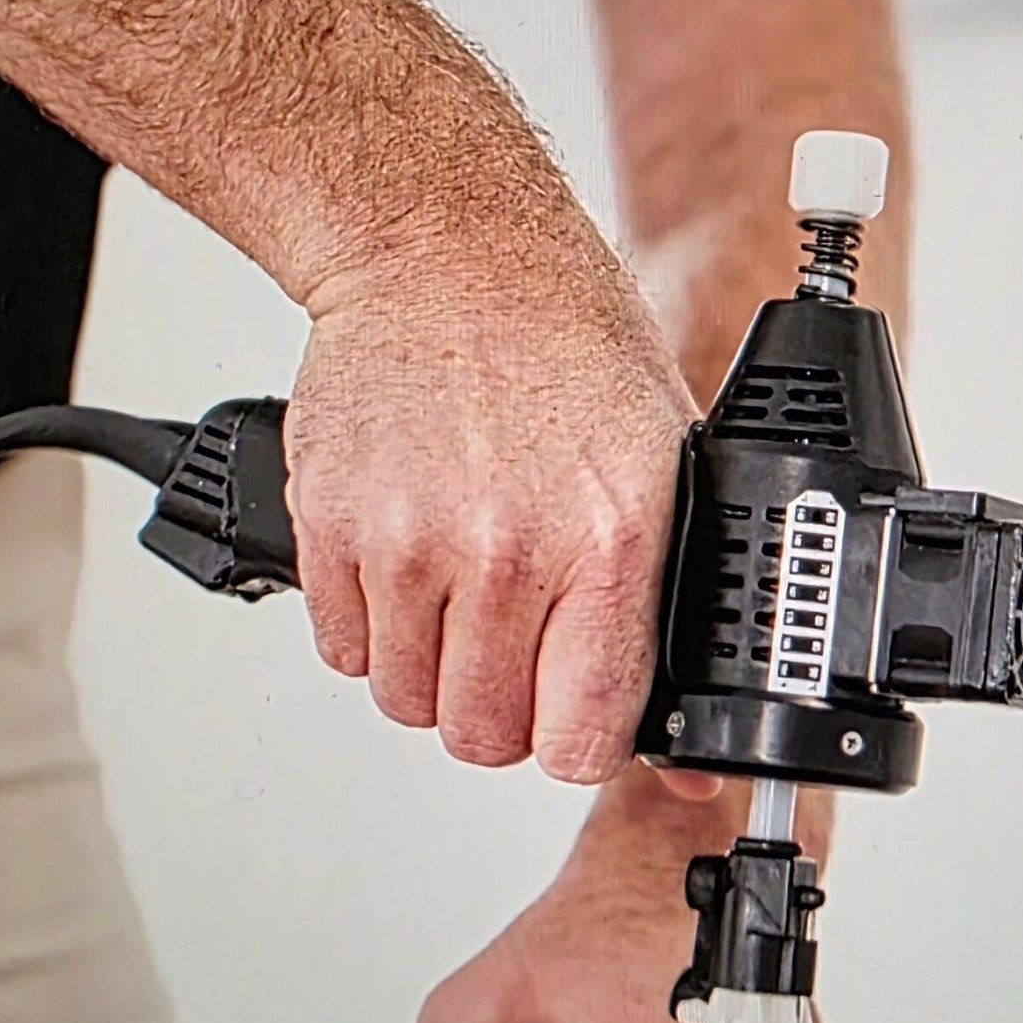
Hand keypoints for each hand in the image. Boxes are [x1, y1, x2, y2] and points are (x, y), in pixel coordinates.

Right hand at [284, 155, 693, 783]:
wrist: (446, 252)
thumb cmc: (564, 344)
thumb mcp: (662, 468)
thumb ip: (669, 621)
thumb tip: (689, 770)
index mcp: (609, 541)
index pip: (580, 739)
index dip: (578, 739)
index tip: (573, 708)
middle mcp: (507, 552)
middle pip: (483, 736)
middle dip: (503, 709)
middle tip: (516, 641)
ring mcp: (410, 543)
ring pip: (407, 701)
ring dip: (433, 668)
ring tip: (461, 585)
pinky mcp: (333, 528)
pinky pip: (342, 652)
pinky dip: (372, 628)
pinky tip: (411, 560)